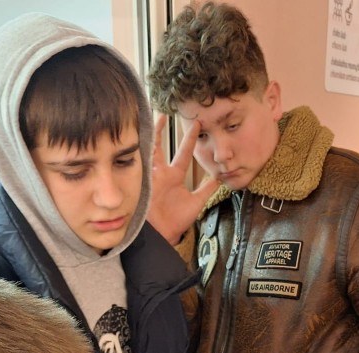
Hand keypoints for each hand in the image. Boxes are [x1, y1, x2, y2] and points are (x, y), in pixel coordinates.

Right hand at [148, 115, 220, 244]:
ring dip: (149, 134)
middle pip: (161, 146)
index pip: (184, 153)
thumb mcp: (196, 203)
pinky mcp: (142, 181)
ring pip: (149, 150)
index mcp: (174, 177)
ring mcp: (150, 175)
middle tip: (166, 112)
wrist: (163, 234)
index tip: (197, 123)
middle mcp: (161, 173)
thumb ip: (207, 190)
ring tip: (150, 117)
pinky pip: (140, 162)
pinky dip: (139, 150)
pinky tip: (138, 136)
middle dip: (162, 130)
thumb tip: (220, 178)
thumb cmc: (176, 221)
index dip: (190, 139)